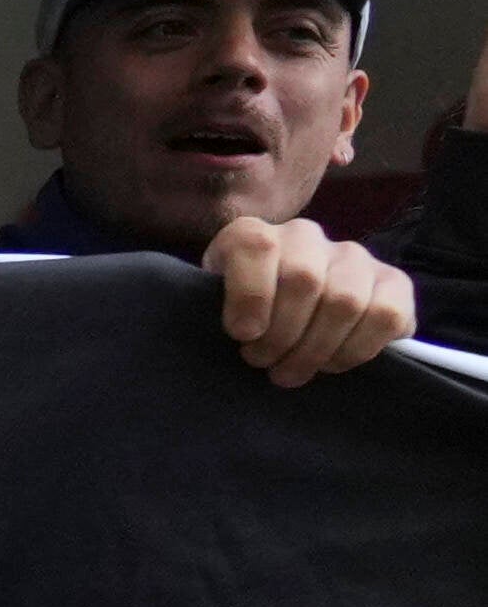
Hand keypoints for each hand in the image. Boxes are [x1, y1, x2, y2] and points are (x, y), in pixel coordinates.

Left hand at [207, 209, 417, 386]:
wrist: (286, 317)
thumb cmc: (241, 319)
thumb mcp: (212, 311)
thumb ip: (219, 311)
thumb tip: (246, 333)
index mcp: (251, 235)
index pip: (256, 247)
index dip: (250, 295)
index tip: (243, 334)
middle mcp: (304, 236)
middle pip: (303, 280)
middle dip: (282, 336)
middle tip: (267, 364)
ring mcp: (353, 256)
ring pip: (345, 300)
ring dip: (316, 349)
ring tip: (294, 370)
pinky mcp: (393, 282)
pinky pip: (386, 315)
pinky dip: (357, 349)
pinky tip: (333, 363)